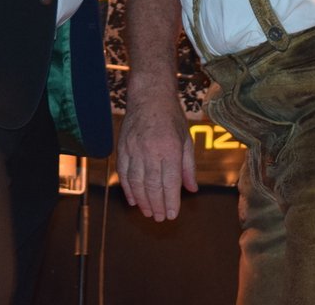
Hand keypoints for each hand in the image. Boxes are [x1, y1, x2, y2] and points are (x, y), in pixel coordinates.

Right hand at [117, 86, 197, 221]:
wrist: (149, 95)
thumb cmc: (171, 117)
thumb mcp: (186, 139)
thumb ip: (188, 167)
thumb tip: (192, 189)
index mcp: (170, 148)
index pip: (170, 182)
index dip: (171, 202)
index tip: (172, 215)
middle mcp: (150, 150)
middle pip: (152, 186)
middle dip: (157, 205)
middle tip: (160, 218)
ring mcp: (134, 149)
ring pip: (136, 183)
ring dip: (142, 201)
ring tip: (148, 212)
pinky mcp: (122, 147)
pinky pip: (123, 173)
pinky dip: (128, 189)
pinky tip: (133, 200)